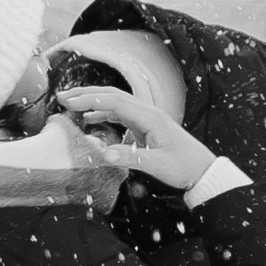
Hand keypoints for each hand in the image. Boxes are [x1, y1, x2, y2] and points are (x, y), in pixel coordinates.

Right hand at [55, 84, 216, 198]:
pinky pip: (120, 114)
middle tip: (62, 97)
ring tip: (71, 105)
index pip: (114, 100)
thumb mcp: (157, 165)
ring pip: (115, 103)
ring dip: (93, 101)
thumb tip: (102, 154)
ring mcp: (147, 118)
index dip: (89, 99)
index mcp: (149, 117)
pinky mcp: (146, 127)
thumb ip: (130, 158)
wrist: (204, 171)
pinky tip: (90, 119)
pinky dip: (102, 112)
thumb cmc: (185, 167)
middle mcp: (148, 113)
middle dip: (86, 94)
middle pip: (112, 95)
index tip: (68, 102)